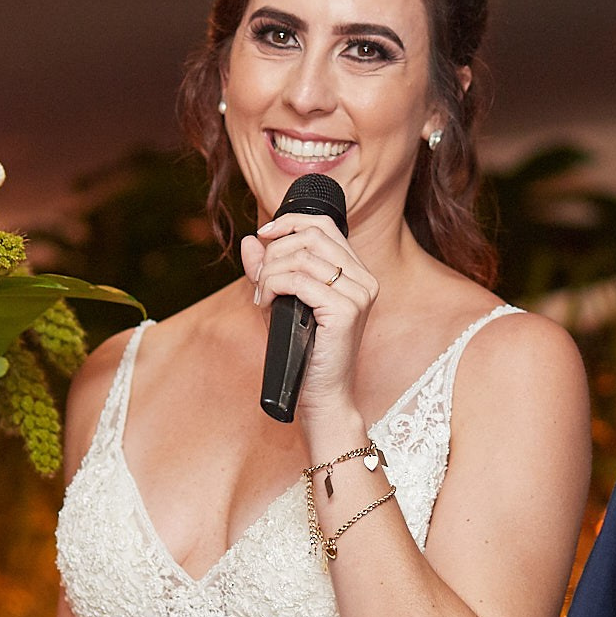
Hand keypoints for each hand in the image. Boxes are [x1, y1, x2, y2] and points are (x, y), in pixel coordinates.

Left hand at [238, 212, 374, 430]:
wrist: (322, 395)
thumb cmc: (304, 352)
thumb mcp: (282, 302)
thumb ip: (268, 270)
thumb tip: (251, 240)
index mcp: (356, 273)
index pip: (324, 225)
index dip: (290, 221)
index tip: (264, 234)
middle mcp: (364, 279)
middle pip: (310, 236)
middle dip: (274, 253)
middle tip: (260, 281)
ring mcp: (359, 294)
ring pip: (300, 257)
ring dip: (269, 274)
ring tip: (262, 297)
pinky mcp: (346, 311)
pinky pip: (298, 281)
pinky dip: (273, 287)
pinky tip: (266, 305)